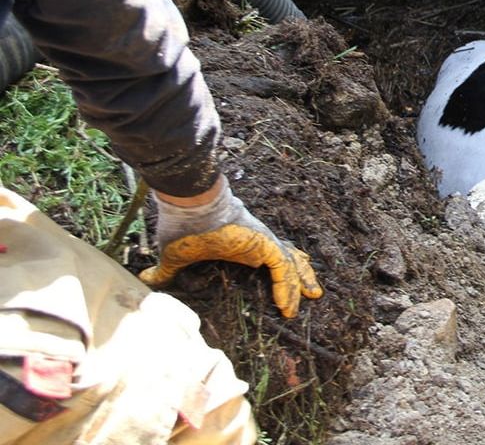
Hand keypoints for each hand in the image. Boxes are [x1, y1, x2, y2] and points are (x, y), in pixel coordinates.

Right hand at [139, 176, 322, 317]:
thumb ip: (166, 270)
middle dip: (301, 276)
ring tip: (310, 299)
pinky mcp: (264, 243)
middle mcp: (258, 242)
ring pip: (291, 263)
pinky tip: (288, 305)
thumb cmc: (183, 227)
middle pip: (288, 258)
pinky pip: (283, 268)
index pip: (270, 256)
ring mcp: (263, 241)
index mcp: (243, 244)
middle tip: (312, 294)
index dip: (281, 271)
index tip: (287, 289)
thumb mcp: (175, 256)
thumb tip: (145, 280)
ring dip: (300, 283)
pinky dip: (287, 286)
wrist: (189, 206)